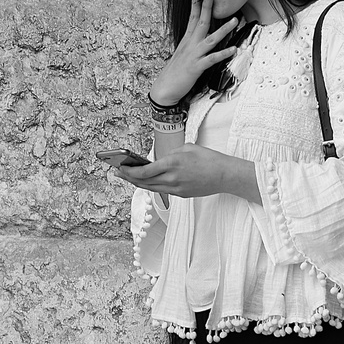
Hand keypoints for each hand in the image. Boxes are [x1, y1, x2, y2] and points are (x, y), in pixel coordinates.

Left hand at [113, 144, 259, 203]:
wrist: (224, 175)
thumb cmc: (208, 158)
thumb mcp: (187, 148)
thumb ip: (170, 154)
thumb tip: (159, 160)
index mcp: (173, 163)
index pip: (144, 171)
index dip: (130, 171)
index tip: (121, 167)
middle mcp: (172, 178)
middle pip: (144, 182)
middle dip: (129, 178)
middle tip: (118, 172)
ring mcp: (176, 189)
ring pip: (151, 188)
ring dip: (138, 183)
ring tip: (129, 177)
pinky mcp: (181, 195)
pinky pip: (162, 191)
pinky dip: (151, 186)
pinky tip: (146, 181)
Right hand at [148, 0, 239, 106]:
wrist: (165, 88)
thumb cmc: (175, 71)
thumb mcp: (182, 53)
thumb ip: (191, 43)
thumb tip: (197, 36)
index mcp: (187, 40)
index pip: (192, 18)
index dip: (196, 4)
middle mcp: (190, 45)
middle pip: (201, 22)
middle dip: (207, 7)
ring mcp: (194, 55)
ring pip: (211, 39)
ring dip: (223, 29)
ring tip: (235, 20)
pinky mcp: (196, 67)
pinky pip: (212, 59)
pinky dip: (222, 53)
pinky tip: (233, 49)